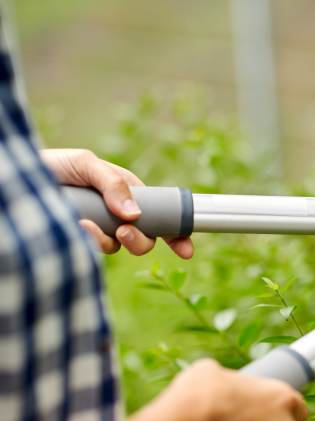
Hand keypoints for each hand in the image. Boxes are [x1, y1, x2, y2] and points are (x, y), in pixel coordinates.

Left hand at [41, 148, 192, 258]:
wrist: (18, 177)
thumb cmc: (54, 165)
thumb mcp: (87, 164)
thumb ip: (113, 184)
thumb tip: (134, 215)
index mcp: (128, 194)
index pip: (160, 216)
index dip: (176, 234)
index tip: (185, 250)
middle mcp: (117, 215)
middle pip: (144, 239)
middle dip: (140, 241)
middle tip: (125, 231)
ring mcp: (99, 229)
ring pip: (119, 247)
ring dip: (108, 240)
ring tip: (87, 224)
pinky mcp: (80, 240)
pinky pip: (93, 249)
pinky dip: (88, 240)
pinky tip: (76, 224)